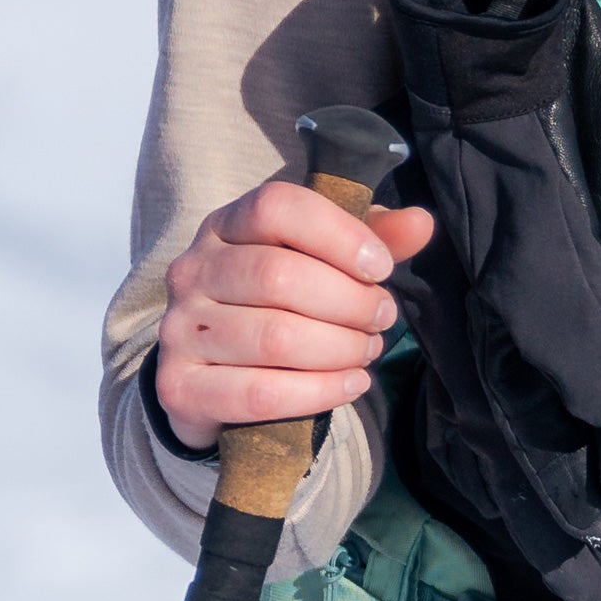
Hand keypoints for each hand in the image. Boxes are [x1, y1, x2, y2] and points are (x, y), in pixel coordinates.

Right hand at [155, 179, 435, 448]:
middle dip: (350, 302)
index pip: (276, 207)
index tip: (381, 267)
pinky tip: (350, 385)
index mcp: (226, 225)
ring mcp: (179, 330)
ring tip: (367, 351)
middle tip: (383, 318)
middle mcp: (193, 271)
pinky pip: (260, 394)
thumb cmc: (281, 302)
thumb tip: (421, 223)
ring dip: (339, 349)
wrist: (214, 375)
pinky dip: (318, 392)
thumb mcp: (324, 258)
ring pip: (275, 338)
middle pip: (279, 276)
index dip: (339, 235)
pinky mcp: (180, 388)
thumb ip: (374, 238)